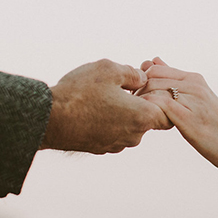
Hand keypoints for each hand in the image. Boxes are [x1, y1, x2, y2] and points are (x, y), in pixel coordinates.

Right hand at [40, 59, 171, 153]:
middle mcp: (133, 135)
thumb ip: (134, 73)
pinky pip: (113, 131)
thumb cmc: (80, 92)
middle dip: (140, 101)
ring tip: (106, 93)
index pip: (168, 114)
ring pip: (129, 125)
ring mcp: (116, 144)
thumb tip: (142, 78)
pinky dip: (109, 120)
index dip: (162, 98)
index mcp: (142, 117)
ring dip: (123, 111)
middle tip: (126, 83)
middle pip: (147, 117)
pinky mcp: (100, 148)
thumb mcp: (110, 70)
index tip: (149, 86)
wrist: (49, 120)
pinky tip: (94, 105)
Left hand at [137, 57, 217, 170]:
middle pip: (150, 78)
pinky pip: (160, 106)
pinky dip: (149, 113)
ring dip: (141, 104)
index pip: (154, 69)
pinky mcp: (189, 118)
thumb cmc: (216, 125)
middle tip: (134, 111)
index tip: (137, 100)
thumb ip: (175, 80)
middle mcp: (194, 85)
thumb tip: (153, 60)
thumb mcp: (197, 98)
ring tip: (142, 118)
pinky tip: (150, 125)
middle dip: (137, 93)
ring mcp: (193, 100)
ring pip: (153, 90)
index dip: (140, 83)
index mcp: (194, 78)